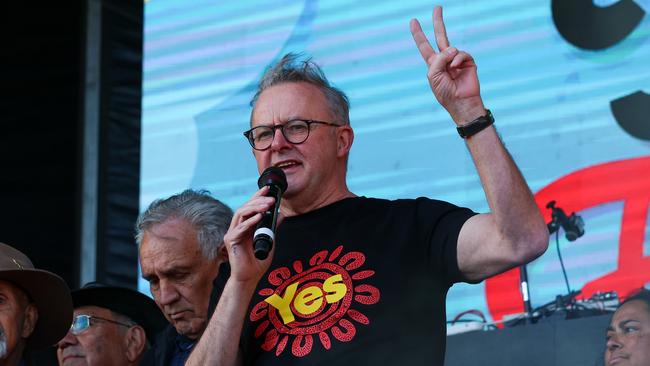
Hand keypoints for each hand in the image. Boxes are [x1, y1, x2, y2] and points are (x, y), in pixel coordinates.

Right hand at [222, 186, 280, 284]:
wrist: (250, 277)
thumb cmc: (258, 261)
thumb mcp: (270, 240)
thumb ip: (273, 227)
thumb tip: (281, 214)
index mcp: (246, 225)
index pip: (250, 207)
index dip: (258, 196)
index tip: (268, 189)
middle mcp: (237, 227)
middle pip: (245, 207)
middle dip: (258, 201)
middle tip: (272, 199)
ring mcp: (232, 233)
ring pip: (241, 214)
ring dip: (255, 208)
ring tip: (267, 205)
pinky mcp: (230, 241)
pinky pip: (240, 228)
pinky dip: (250, 221)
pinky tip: (259, 217)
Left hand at [410, 6, 484, 123]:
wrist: (460, 103)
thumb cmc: (444, 92)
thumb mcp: (434, 75)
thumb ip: (438, 59)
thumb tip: (452, 48)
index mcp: (433, 64)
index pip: (424, 46)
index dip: (418, 34)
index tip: (413, 21)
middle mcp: (445, 59)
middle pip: (440, 36)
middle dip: (438, 22)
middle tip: (437, 7)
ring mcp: (457, 60)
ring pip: (451, 47)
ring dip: (449, 57)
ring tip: (450, 70)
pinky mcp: (468, 62)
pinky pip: (461, 53)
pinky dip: (458, 59)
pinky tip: (456, 67)